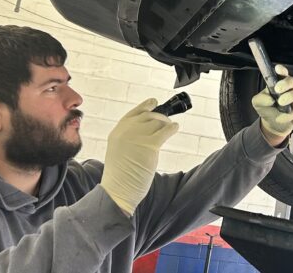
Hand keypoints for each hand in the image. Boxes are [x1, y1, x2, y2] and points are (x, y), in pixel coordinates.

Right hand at [100, 98, 178, 214]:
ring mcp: (137, 137)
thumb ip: (128, 140)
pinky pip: (165, 131)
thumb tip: (147, 132)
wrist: (118, 190)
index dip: (145, 106)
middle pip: (147, 116)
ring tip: (171, 127)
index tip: (153, 102)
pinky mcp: (150, 145)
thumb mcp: (118, 152)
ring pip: (157, 122)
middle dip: (159, 117)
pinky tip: (175, 129)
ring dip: (167, 124)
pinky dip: (172, 128)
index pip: (133, 114)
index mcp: (117, 133)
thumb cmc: (120, 177)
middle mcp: (126, 132)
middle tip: (167, 121)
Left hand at [251, 65, 292, 143]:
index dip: (282, 70)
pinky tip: (283, 117)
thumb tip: (271, 99)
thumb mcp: (258, 103)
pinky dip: (291, 113)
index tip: (277, 68)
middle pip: (292, 81)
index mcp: (279, 82)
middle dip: (285, 83)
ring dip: (289, 97)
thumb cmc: (267, 108)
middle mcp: (290, 88)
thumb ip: (261, 98)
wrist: (272, 124)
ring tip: (280, 102)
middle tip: (277, 89)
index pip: (283, 73)